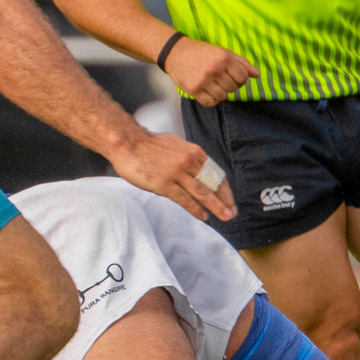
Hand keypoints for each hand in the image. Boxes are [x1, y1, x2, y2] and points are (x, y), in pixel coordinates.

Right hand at [110, 130, 236, 220]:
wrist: (127, 142)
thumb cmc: (149, 145)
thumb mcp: (177, 146)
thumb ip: (188, 158)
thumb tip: (196, 170)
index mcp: (194, 153)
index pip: (215, 174)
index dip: (224, 189)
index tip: (229, 200)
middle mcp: (189, 162)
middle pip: (212, 184)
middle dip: (224, 200)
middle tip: (232, 213)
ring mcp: (177, 173)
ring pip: (202, 193)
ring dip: (216, 207)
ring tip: (225, 217)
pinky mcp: (164, 183)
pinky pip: (185, 199)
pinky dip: (196, 209)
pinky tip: (203, 216)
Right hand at [165, 37, 257, 105]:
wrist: (176, 53)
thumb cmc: (203, 52)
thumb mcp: (223, 52)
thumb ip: (242, 63)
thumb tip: (257, 75)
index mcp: (224, 58)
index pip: (243, 77)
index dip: (241, 78)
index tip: (233, 76)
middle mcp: (214, 69)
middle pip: (234, 88)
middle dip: (230, 85)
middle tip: (220, 78)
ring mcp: (203, 80)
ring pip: (223, 97)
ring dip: (220, 92)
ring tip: (213, 83)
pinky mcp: (193, 90)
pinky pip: (211, 103)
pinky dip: (211, 99)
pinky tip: (206, 90)